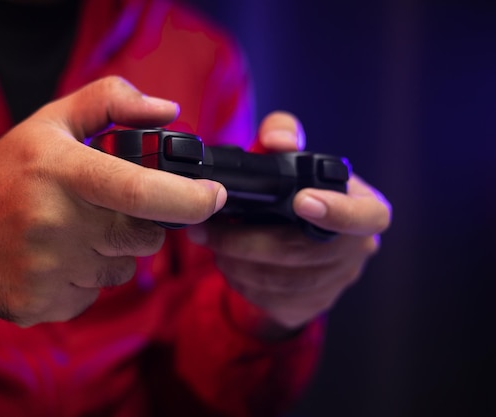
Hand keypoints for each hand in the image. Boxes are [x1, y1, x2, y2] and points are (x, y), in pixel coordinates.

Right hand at [0, 76, 226, 326]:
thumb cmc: (4, 174)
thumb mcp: (50, 123)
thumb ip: (110, 102)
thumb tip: (167, 112)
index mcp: (63, 173)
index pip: (142, 192)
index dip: (191, 198)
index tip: (214, 196)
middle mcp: (56, 224)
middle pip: (144, 237)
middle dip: (140, 224)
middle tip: (103, 208)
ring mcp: (48, 271)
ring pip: (121, 268)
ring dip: (108, 252)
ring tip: (68, 232)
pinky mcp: (42, 305)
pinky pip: (93, 295)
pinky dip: (84, 279)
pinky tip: (53, 259)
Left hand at [187, 111, 391, 334]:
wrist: (295, 243)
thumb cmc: (297, 193)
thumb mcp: (292, 159)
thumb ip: (283, 135)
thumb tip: (277, 139)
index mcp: (364, 209)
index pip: (367, 217)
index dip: (338, 212)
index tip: (301, 201)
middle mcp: (356, 251)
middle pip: (302, 253)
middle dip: (245, 241)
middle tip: (207, 228)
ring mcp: (334, 284)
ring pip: (279, 280)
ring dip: (235, 261)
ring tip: (210, 242)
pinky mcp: (308, 306)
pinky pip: (269, 299)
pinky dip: (239, 280)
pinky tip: (227, 262)